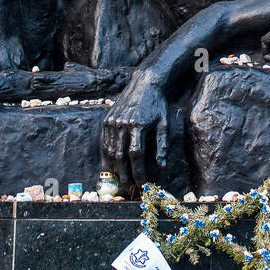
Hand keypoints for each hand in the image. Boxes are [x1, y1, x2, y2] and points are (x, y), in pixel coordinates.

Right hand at [102, 69, 168, 191]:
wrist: (145, 83)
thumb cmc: (157, 105)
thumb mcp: (164, 124)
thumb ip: (162, 146)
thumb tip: (162, 167)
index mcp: (137, 126)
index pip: (136, 155)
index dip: (138, 172)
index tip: (142, 183)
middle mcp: (122, 124)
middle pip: (120, 156)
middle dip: (125, 174)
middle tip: (129, 186)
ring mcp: (112, 122)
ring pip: (110, 150)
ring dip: (115, 167)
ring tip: (122, 178)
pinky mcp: (107, 119)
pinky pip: (105, 142)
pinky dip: (109, 155)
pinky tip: (114, 163)